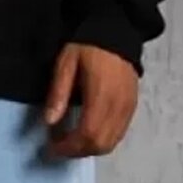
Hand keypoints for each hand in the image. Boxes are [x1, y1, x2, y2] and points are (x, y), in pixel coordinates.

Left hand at [42, 42, 137, 158]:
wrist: (117, 31)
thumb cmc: (88, 46)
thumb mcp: (66, 64)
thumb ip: (58, 93)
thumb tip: (49, 122)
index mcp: (101, 96)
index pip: (87, 134)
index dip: (69, 147)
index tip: (52, 147)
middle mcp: (118, 106)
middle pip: (100, 144)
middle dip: (78, 151)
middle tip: (60, 146)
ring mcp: (128, 108)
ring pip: (111, 143)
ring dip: (90, 148)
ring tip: (72, 141)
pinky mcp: (133, 106)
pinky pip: (119, 134)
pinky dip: (103, 140)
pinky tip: (89, 132)